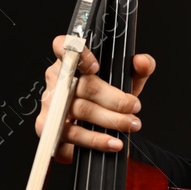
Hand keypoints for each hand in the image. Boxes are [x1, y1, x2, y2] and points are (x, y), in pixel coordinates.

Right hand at [34, 35, 155, 162]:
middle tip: (135, 107)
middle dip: (114, 99)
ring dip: (110, 120)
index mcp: (72, 60)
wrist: (100, 127)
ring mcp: (50, 103)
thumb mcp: (128, 80)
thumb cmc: (110, 97)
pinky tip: (113, 143)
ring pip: (80, 110)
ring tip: (131, 124)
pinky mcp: (48, 127)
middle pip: (84, 86)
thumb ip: (140, 68)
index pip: (64, 46)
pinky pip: (72, 133)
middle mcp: (57, 79)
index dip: (78, 54)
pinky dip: (95, 140)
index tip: (96, 66)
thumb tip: (142, 61)